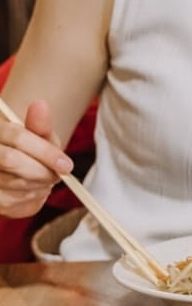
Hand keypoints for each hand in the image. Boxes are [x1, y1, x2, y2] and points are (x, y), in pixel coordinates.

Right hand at [0, 100, 72, 217]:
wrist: (10, 171)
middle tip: (58, 175)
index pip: (17, 137)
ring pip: (13, 183)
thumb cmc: (27, 151)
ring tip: (45, 180)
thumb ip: (40, 125)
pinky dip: (30, 198)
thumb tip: (40, 104)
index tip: (67, 165)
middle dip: (42, 170)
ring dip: (39, 185)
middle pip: (11, 160)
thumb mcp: (37, 137)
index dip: (45, 152)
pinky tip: (33, 190)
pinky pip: (11, 202)